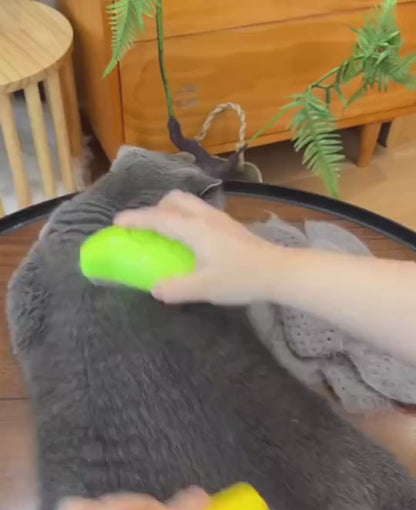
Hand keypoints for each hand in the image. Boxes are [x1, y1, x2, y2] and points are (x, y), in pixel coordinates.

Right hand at [115, 190, 282, 304]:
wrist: (278, 271)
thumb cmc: (241, 278)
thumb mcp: (205, 288)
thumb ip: (176, 288)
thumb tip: (154, 289)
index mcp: (194, 229)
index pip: (158, 219)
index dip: (135, 219)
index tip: (117, 222)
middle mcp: (205, 217)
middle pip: (174, 199)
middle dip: (155, 209)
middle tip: (146, 228)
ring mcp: (220, 219)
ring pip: (189, 203)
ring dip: (172, 212)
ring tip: (167, 233)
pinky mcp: (230, 226)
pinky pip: (200, 212)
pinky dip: (186, 218)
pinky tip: (192, 240)